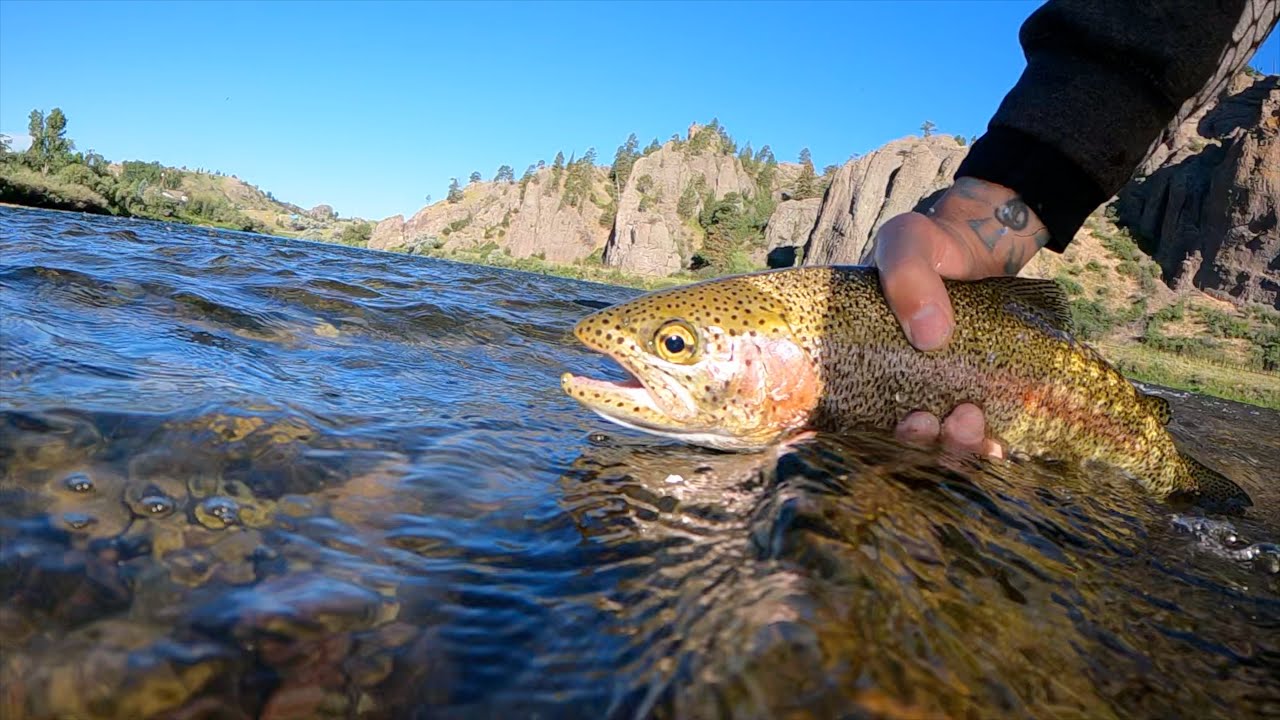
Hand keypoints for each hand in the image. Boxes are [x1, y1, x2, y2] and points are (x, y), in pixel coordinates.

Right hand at [872, 177, 1050, 457]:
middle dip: (927, 444)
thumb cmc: (928, 244)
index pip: (861, 415)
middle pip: (905, 439)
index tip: (914, 420)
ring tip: (970, 421)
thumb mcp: (907, 243)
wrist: (974, 241)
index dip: (883, 436)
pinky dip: (985, 445)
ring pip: (939, 444)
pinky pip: (977, 433)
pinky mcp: (975, 392)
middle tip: (946, 420)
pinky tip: (998, 444)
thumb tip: (930, 336)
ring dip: (955, 446)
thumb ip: (909, 278)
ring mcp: (938, 393)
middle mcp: (898, 386)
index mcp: (866, 360)